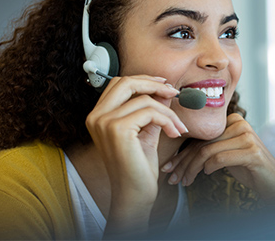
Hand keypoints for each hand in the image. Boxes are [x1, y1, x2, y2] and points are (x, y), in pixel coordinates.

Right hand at [85, 75, 187, 235]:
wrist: (134, 193)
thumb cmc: (138, 165)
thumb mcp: (146, 130)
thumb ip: (152, 109)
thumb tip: (165, 89)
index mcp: (98, 116)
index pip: (119, 84)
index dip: (143, 80)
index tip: (164, 86)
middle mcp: (96, 116)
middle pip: (126, 82)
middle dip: (154, 84)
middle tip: (174, 93)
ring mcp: (104, 122)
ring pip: (145, 100)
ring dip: (168, 111)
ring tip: (178, 127)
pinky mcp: (118, 129)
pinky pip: (151, 112)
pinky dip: (168, 120)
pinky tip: (174, 133)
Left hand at [161, 113, 274, 205]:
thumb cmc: (248, 169)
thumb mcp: (227, 154)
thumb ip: (210, 148)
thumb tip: (179, 156)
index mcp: (233, 120)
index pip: (201, 137)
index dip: (182, 153)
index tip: (168, 167)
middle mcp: (240, 124)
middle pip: (202, 143)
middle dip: (183, 163)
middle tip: (171, 178)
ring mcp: (247, 136)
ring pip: (208, 151)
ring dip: (192, 169)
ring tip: (184, 182)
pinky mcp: (252, 151)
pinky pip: (220, 158)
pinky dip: (209, 167)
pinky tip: (206, 175)